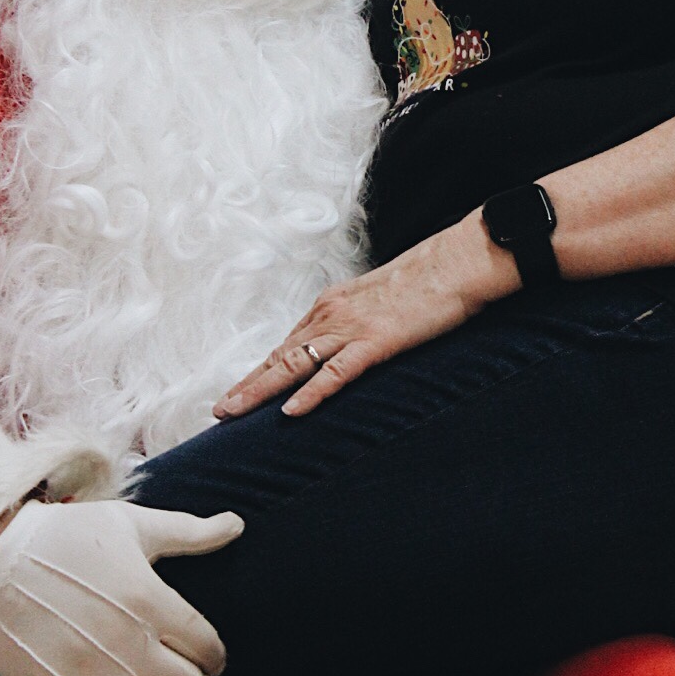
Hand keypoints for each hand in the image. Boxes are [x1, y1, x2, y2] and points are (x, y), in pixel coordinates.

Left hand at [214, 213, 507, 419]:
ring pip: (294, 364)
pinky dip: (311, 393)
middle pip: (279, 357)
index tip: (239, 394)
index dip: (261, 372)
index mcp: (330, 306)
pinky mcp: (375, 341)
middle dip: (247, 386)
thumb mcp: (379, 303)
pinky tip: (291, 412)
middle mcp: (330, 315)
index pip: (286, 346)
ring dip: (260, 391)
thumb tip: (347, 348)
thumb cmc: (425, 283)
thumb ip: (357, 324)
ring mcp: (350, 328)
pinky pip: (335, 373)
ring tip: (233, 413)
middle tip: (219, 411)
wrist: (455, 262)